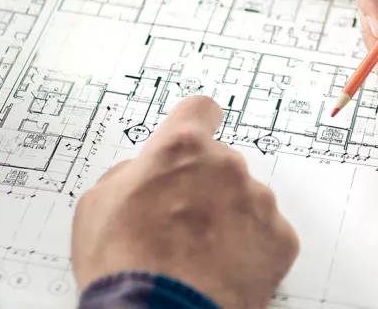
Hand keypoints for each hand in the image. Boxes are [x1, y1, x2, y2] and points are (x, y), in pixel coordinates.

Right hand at [71, 96, 298, 308]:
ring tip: (199, 253)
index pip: (201, 110)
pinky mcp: (280, 239)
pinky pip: (267, 233)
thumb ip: (130, 174)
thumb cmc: (124, 263)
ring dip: (228, 217)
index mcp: (182, 148)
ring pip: (245, 198)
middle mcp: (226, 166)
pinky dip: (250, 248)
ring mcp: (257, 202)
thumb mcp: (97, 203)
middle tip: (181, 221)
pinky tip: (222, 268)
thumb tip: (143, 176)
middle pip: (221, 162)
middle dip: (205, 184)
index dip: (194, 126)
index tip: (193, 141)